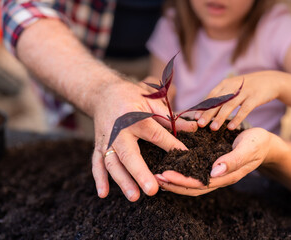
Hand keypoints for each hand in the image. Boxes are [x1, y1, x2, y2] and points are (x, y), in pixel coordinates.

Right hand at [91, 79, 197, 200]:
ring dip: (122, 180)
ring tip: (135, 196)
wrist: (103, 93)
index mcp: (134, 116)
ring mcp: (106, 139)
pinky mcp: (98, 145)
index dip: (171, 145)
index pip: (155, 134)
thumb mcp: (151, 101)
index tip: (185, 156)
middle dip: (139, 172)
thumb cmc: (131, 97)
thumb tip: (194, 128)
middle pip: (128, 153)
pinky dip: (99, 178)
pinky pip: (96, 163)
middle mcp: (118, 130)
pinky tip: (103, 194)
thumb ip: (170, 117)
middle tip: (152, 190)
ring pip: (111, 162)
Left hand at [155, 128, 272, 195]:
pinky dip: (181, 171)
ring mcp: (214, 172)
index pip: (199, 184)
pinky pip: (194, 171)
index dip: (181, 181)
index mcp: (226, 176)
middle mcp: (218, 177)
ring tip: (157, 174)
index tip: (165, 176)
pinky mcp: (211, 163)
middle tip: (154, 177)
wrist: (263, 142)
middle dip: (173, 183)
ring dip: (174, 180)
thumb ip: (233, 160)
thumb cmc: (257, 143)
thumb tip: (215, 171)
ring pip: (191, 181)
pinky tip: (171, 165)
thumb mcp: (248, 148)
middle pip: (192, 186)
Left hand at [195, 71, 281, 130]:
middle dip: (208, 113)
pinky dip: (237, 118)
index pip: (211, 96)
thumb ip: (221, 98)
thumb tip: (205, 111)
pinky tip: (231, 127)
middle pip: (218, 101)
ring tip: (213, 128)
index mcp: (225, 84)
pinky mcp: (255, 97)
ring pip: (229, 105)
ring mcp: (244, 91)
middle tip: (200, 124)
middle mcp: (233, 86)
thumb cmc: (247, 88)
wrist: (271, 81)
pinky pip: (245, 109)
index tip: (195, 118)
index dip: (203, 107)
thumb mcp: (233, 89)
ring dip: (220, 117)